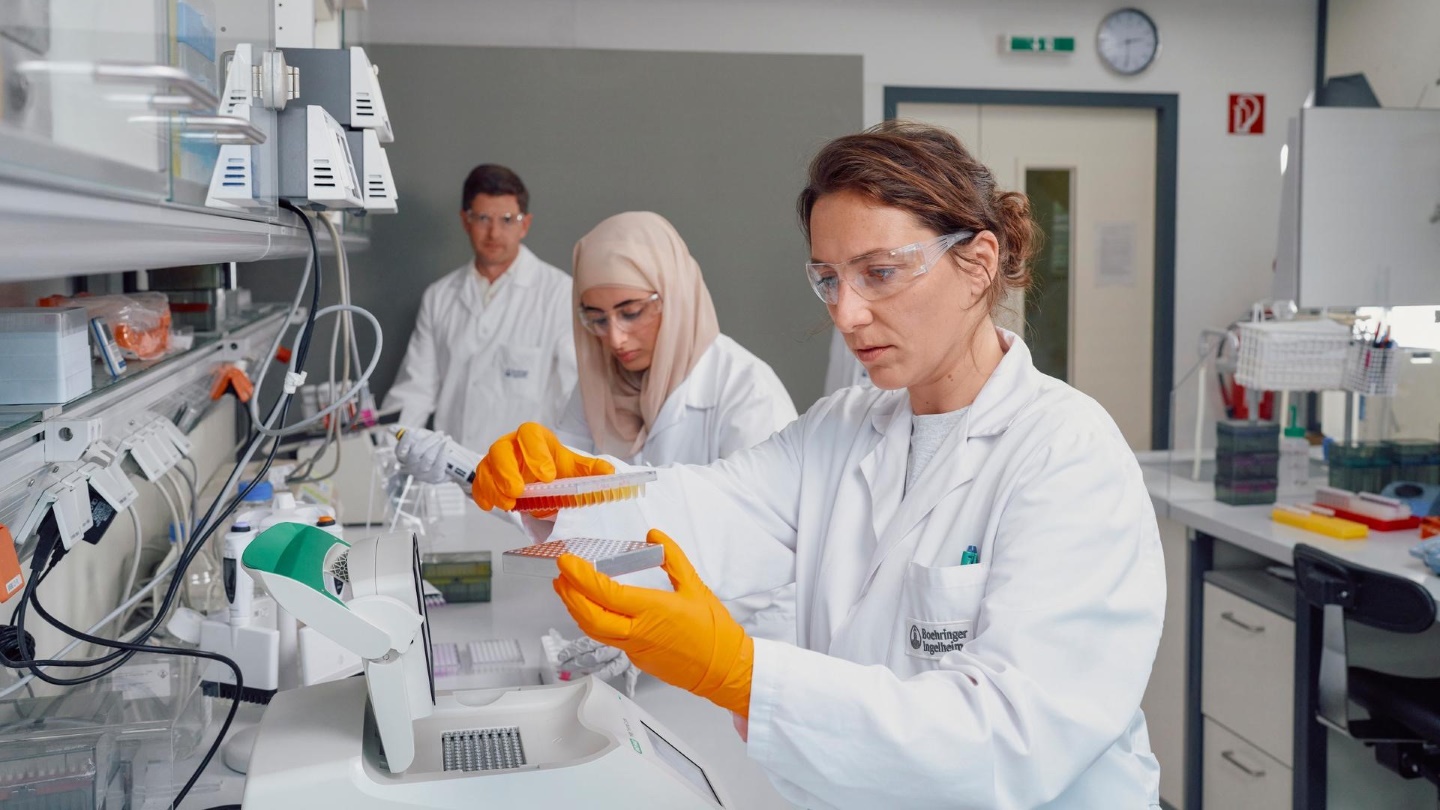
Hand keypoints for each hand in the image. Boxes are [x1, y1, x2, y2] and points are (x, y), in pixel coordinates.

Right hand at [394, 428, 450, 483]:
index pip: (400, 452)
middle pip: (416, 453)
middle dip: (429, 440)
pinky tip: (448, 446)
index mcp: (404, 458)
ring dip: (439, 445)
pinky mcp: (435, 478)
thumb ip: (405, 432)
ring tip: (447, 438)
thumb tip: (391, 429)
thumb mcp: (419, 437)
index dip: (404, 442)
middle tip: (440, 433)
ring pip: (428, 458)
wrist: (451, 462)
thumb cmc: (431, 447)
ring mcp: (422, 474)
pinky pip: (439, 465)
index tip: (409, 432)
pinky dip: (444, 453)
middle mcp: (411, 468)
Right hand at [472, 422, 613, 510]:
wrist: (541, 477)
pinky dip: (483, 494)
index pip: (529, 434)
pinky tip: (490, 505)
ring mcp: (495, 460)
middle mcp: (511, 445)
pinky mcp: (486, 475)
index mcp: (534, 437)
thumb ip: (591, 470)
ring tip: (509, 503)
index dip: (535, 453)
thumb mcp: (574, 468)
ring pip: (487, 466)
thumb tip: (610, 472)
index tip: (547, 476)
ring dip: (495, 486)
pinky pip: (479, 483)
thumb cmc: (555, 467)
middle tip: (519, 491)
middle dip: (508, 470)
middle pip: (501, 449)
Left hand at [546, 630, 639, 696]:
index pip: (586, 643)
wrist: (647, 629)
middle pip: (594, 656)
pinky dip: (630, 685)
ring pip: (609, 668)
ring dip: (593, 675)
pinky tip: (627, 693)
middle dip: (578, 663)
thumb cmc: (624, 628)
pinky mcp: (636, 664)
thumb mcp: (605, 628)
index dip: (572, 651)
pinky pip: (632, 676)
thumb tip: (565, 640)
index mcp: (607, 633)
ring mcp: (626, 656)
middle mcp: (616, 645)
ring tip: (581, 679)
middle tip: (565, 668)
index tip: (561, 657)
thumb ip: (590, 637)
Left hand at [553, 529, 753, 716]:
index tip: (567, 562)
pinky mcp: (637, 658)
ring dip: (576, 609)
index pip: (606, 594)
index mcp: (652, 611)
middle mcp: (638, 632)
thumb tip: (654, 535)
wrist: (723, 669)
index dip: (581, 577)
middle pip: (590, 617)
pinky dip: (593, 621)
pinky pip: (608, 638)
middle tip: (560, 574)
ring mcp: (635, 648)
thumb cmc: (714, 631)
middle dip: (570, 594)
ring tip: (567, 589)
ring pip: (595, 630)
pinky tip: (593, 609)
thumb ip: (673, 558)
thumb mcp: (695, 586)